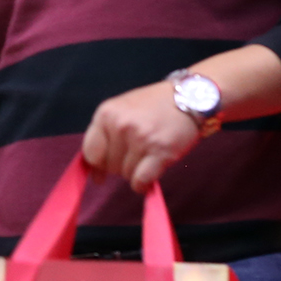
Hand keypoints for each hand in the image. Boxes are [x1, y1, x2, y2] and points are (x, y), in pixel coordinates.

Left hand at [81, 81, 203, 189]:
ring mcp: (141, 138)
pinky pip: (141, 180)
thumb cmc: (154, 106)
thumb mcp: (122, 111)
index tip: (103, 172)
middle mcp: (121, 125)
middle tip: (138, 153)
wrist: (191, 96)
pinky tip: (149, 177)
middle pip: (109, 166)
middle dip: (121, 166)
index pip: (90, 153)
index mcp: (106, 113)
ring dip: (136, 172)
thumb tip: (95, 178)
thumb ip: (105, 138)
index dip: (98, 165)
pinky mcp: (161, 151)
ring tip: (149, 154)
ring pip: (126, 175)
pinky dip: (144, 184)